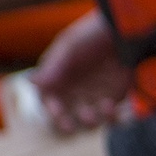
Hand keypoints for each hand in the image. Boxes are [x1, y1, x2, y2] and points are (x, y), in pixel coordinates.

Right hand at [33, 8, 132, 134]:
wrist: (124, 32)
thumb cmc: (92, 36)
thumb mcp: (70, 49)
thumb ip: (53, 68)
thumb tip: (31, 83)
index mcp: (56, 77)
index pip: (47, 99)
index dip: (51, 109)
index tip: (58, 112)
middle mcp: (74, 89)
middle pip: (67, 116)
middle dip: (70, 122)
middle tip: (76, 122)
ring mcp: (95, 95)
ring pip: (90, 120)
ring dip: (93, 121)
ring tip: (99, 109)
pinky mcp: (115, 98)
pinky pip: (112, 117)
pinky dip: (112, 118)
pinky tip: (112, 106)